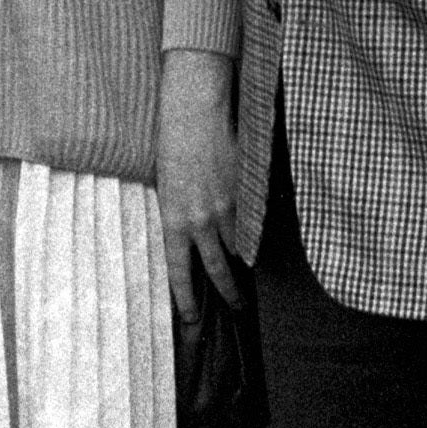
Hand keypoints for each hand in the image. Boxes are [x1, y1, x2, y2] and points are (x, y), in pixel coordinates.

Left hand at [158, 50, 241, 319]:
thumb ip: (180, 214)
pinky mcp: (246, 190)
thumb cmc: (173, 142)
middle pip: (217, 269)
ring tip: (251, 270)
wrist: (194, 109)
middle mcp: (200, 219)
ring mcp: (226, 206)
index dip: (186, 299)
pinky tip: (260, 234)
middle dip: (229, 292)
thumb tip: (194, 237)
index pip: (180, 271)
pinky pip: (253, 220)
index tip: (191, 319)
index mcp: (173, 218)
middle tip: (238, 307)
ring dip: (244, 258)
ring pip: (239, 246)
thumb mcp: (166, 185)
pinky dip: (255, 228)